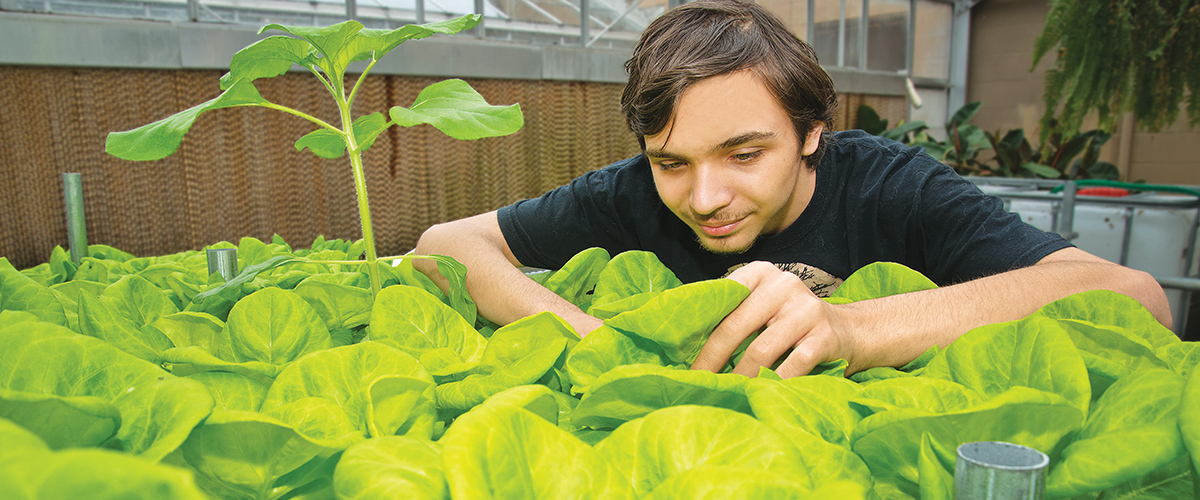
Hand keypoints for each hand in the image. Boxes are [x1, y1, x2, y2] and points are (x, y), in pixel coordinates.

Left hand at [690, 261, 861, 377]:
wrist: (848, 331)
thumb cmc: (789, 322)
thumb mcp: (761, 305)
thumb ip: (732, 311)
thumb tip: (685, 341)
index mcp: (761, 272)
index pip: (722, 298)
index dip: (699, 328)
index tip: (682, 353)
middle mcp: (784, 284)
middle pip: (735, 325)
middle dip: (712, 358)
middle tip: (698, 381)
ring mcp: (807, 310)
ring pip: (761, 350)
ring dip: (740, 376)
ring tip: (727, 391)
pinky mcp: (825, 337)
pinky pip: (791, 366)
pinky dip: (773, 383)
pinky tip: (761, 394)